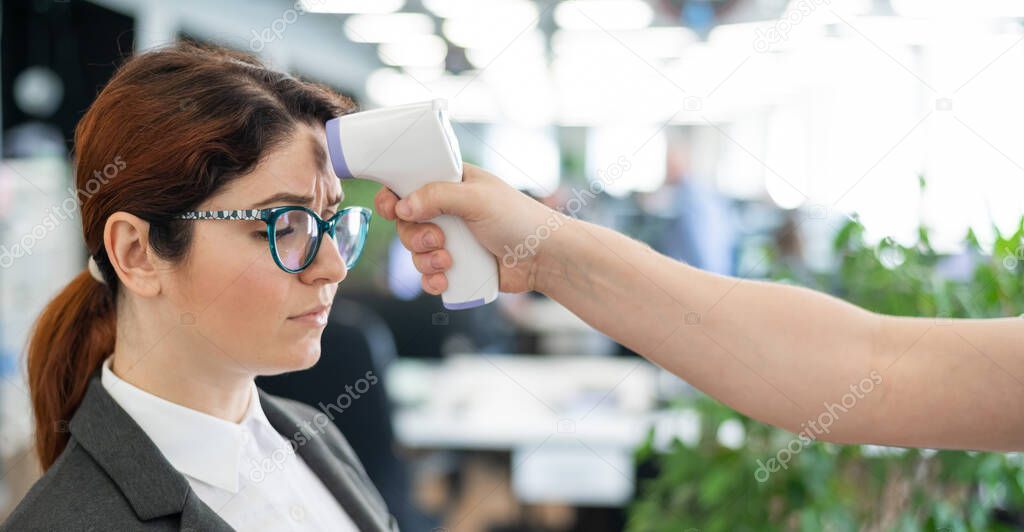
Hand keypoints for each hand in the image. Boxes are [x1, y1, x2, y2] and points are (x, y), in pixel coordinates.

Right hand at [374, 163, 556, 294]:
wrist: (544, 258)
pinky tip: (444, 280)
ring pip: (415, 251)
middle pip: (407, 223)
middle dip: (414, 236)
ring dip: (424, 260)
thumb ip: (438, 196)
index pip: (409, 184)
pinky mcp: (456, 266)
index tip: (392, 210)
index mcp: (451, 183)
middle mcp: (447, 210)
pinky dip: (430, 279)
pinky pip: (428, 275)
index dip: (394, 197)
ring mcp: (451, 239)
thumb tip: (402, 207)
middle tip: (438, 240)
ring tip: (448, 262)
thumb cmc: (519, 219)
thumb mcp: (477, 199)